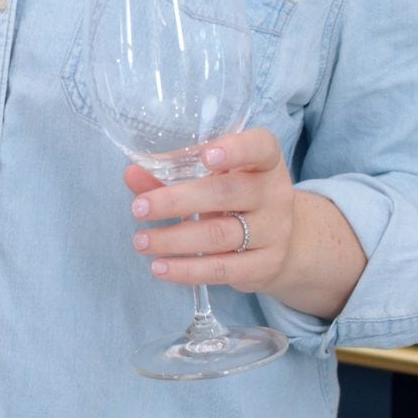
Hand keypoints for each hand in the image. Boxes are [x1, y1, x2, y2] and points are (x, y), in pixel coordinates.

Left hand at [125, 127, 296, 293]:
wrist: (287, 242)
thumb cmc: (236, 198)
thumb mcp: (214, 179)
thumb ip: (172, 174)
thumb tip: (131, 174)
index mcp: (264, 162)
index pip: (260, 147)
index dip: (236, 149)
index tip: (205, 155)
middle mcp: (274, 194)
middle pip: (226, 194)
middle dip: (177, 201)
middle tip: (139, 208)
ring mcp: (274, 232)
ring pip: (219, 235)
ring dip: (173, 240)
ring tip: (140, 241)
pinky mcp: (265, 266)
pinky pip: (222, 269)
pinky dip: (187, 270)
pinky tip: (160, 267)